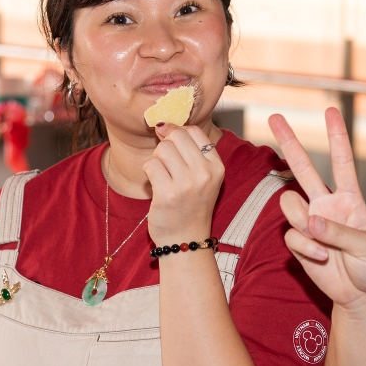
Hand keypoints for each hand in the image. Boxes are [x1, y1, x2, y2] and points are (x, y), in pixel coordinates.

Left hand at [143, 124, 223, 245]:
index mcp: (217, 166)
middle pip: (176, 136)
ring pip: (162, 149)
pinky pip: (150, 165)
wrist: (185, 240)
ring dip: (156, 159)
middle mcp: (205, 173)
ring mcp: (187, 184)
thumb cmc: (191, 205)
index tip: (172, 146)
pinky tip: (155, 185)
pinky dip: (148, 172)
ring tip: (162, 175)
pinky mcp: (168, 194)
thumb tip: (162, 124)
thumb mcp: (202, 177)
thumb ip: (189, 150)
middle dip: (165, 145)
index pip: (194, 131)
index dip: (177, 133)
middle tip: (166, 164)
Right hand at [269, 108, 365, 314]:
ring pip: (290, 205)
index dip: (337, 137)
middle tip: (275, 116)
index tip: (330, 111)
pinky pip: (292, 236)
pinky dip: (307, 248)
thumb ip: (341, 231)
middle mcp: (326, 204)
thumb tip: (311, 220)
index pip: (342, 162)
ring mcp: (310, 222)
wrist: (361, 294)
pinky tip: (321, 258)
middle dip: (289, 142)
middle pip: (303, 168)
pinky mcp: (299, 242)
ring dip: (305, 223)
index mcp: (349, 199)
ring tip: (324, 245)